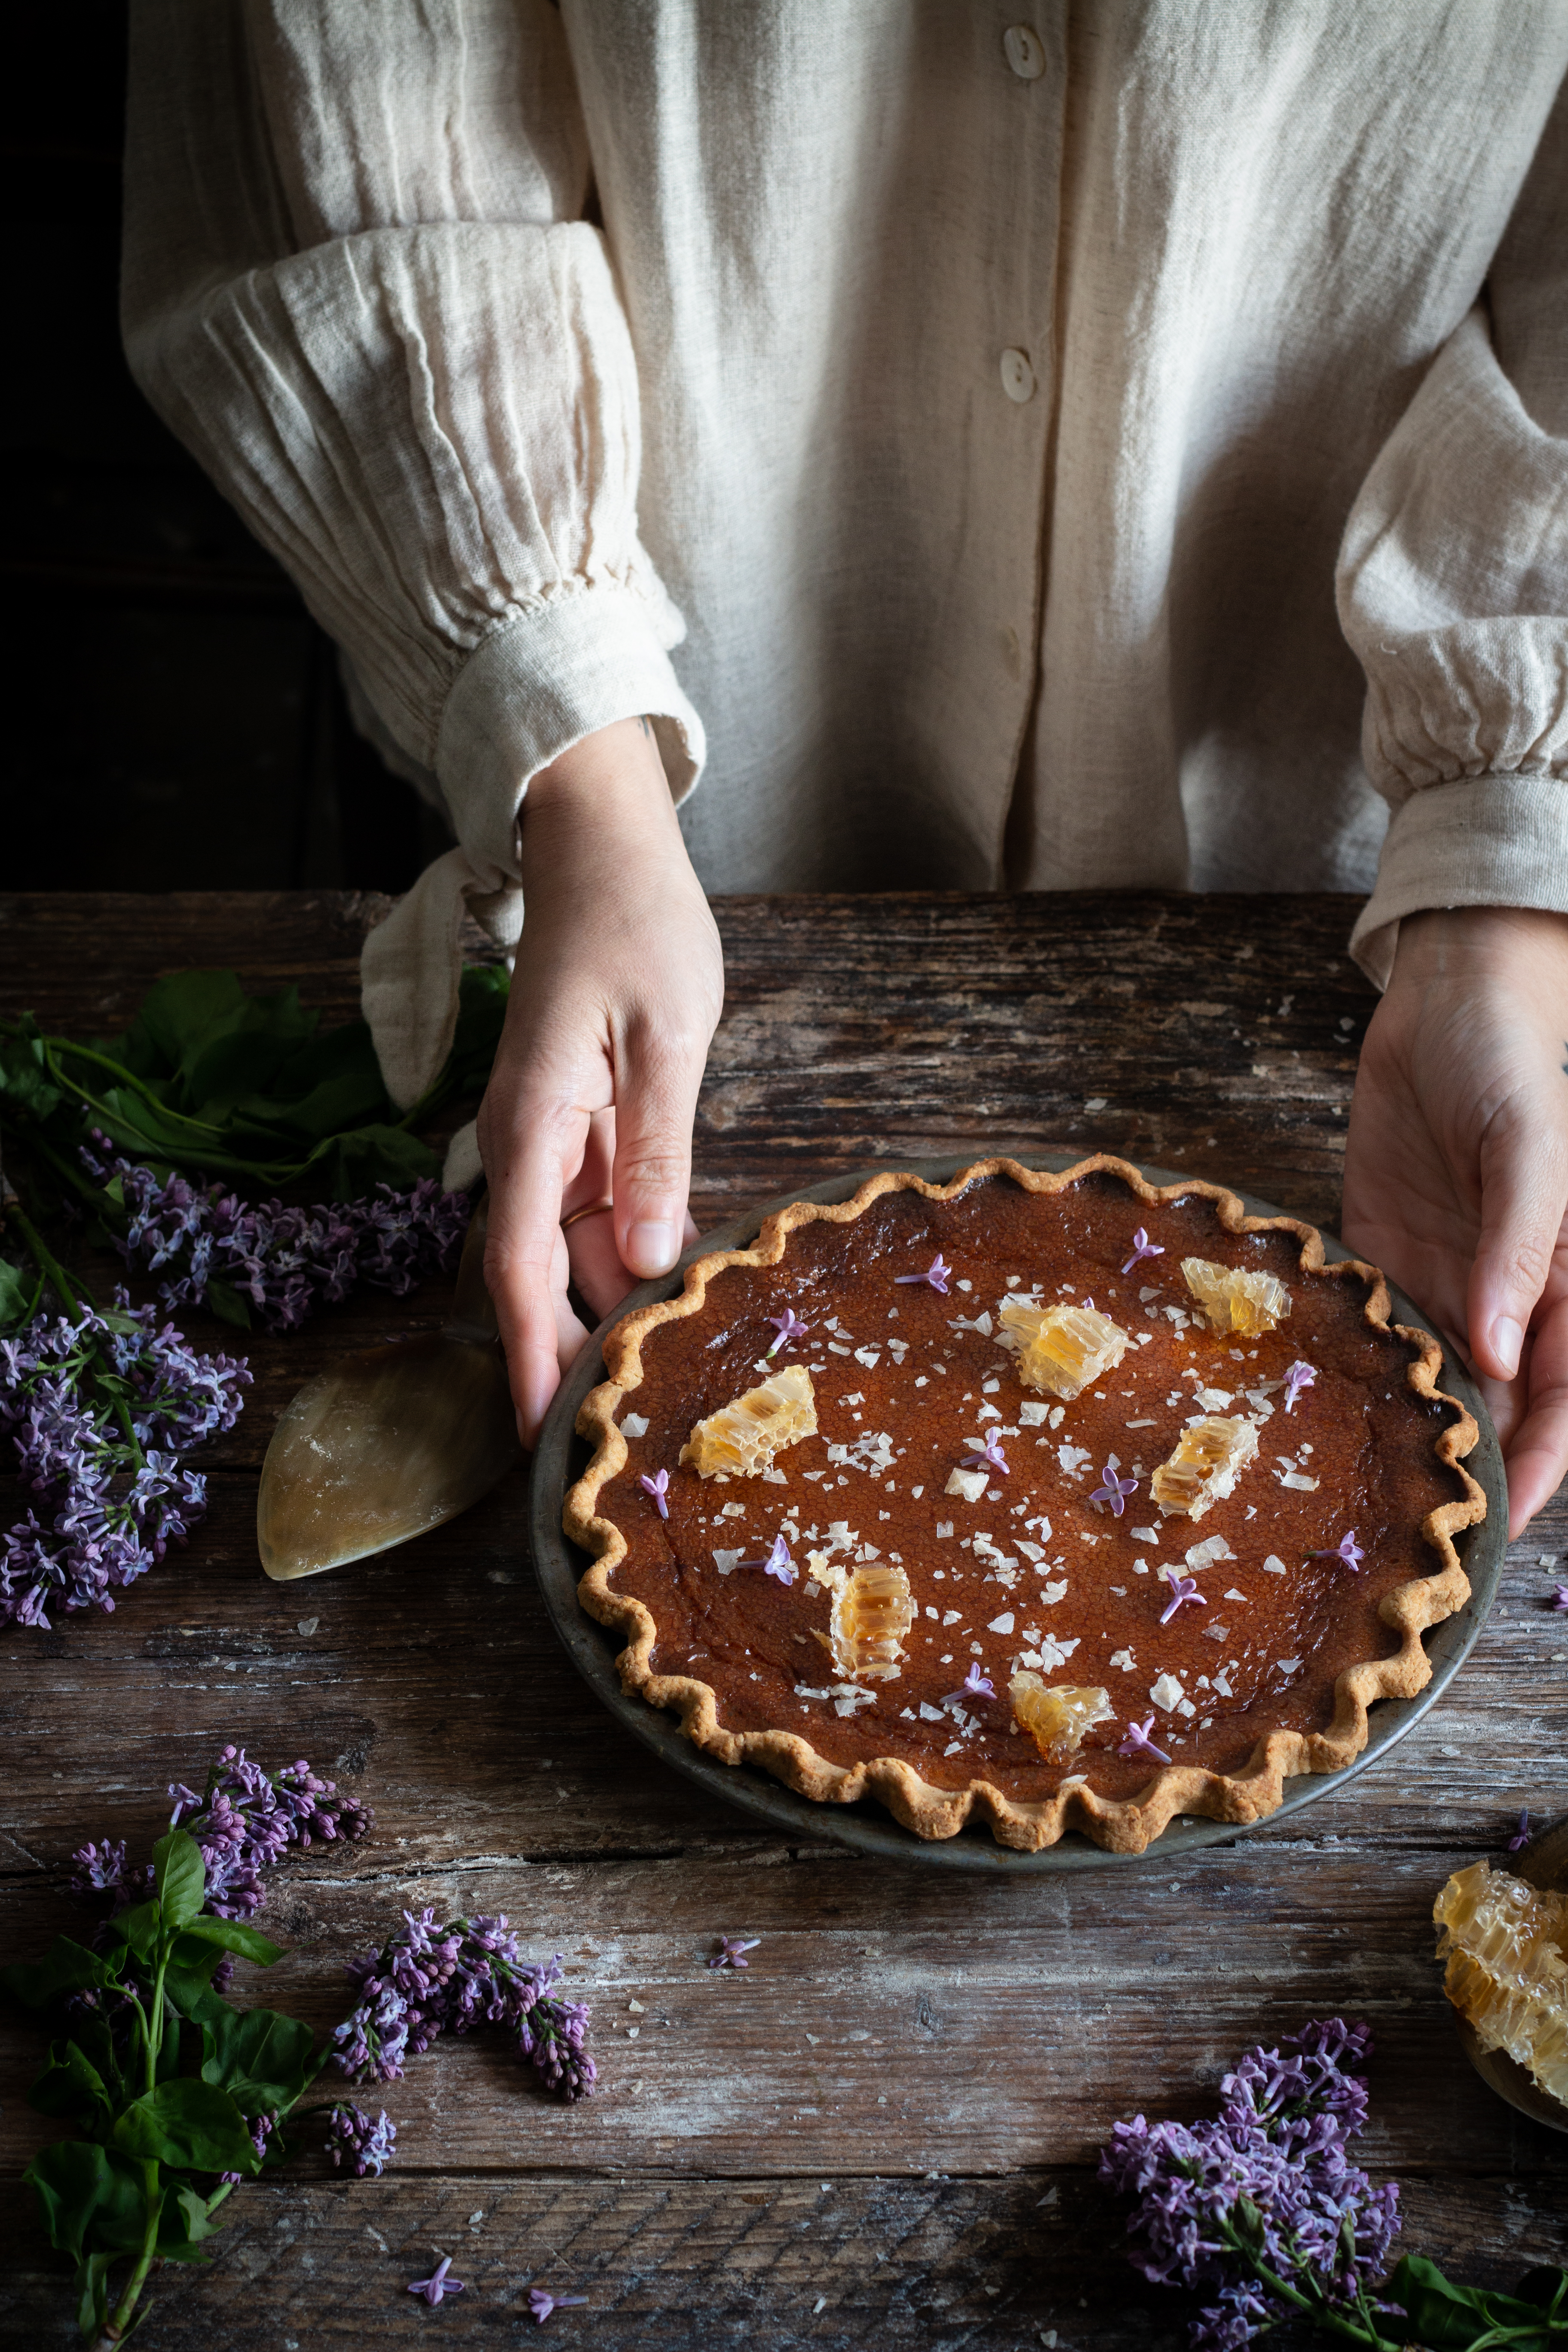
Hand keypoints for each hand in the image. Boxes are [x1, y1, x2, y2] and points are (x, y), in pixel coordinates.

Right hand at [475, 718, 722, 1446]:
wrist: (600, 852)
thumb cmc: (635, 926)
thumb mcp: (666, 1037)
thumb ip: (656, 1152)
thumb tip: (649, 1258)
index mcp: (532, 1126)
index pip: (517, 1267)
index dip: (531, 1356)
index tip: (544, 1436)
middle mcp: (526, 1145)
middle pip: (539, 1277)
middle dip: (570, 1357)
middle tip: (624, 1437)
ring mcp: (550, 1141)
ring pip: (572, 1254)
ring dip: (607, 1315)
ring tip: (658, 1389)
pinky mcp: (580, 1131)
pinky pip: (596, 1217)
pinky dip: (628, 1264)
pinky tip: (672, 1303)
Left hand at [1342, 905, 1567, 1536]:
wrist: (1446, 1002)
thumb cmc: (1509, 1064)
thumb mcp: (1528, 1147)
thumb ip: (1520, 1248)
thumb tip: (1500, 1352)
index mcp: (1565, 1276)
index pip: (1562, 1394)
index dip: (1539, 1459)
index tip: (1506, 1517)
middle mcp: (1505, 1291)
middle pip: (1497, 1401)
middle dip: (1470, 1464)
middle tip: (1423, 1528)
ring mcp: (1442, 1275)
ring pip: (1433, 1376)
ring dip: (1409, 1427)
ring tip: (1362, 1489)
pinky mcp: (1380, 1251)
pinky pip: (1373, 1325)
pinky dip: (1355, 1366)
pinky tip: (1320, 1407)